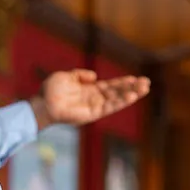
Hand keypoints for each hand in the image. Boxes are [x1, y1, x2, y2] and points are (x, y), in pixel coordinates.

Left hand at [31, 69, 150, 129]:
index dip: (123, 82)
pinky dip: (121, 102)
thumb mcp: (66, 76)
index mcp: (89, 90)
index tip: (136, 78)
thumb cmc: (50, 90)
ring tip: (145, 88)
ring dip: (131, 94)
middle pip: (117, 92)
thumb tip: (95, 76)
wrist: (42, 103)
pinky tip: (131, 96)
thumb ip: (80, 75)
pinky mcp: (92, 114)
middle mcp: (94, 99)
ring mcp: (94, 106)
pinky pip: (109, 107)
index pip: (111, 86)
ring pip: (117, 100)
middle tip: (147, 83)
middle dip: (132, 88)